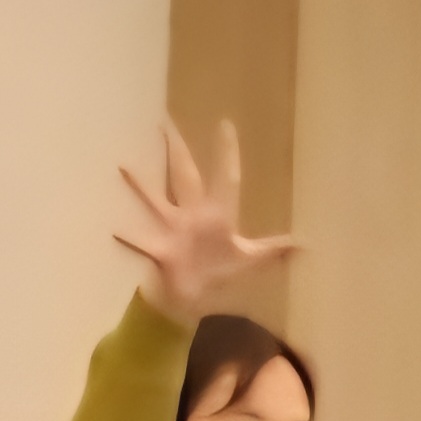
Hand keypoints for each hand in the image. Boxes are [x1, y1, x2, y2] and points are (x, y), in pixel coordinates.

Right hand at [112, 119, 299, 325]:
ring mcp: (173, 230)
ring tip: (124, 165)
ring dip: (141, 185)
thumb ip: (274, 249)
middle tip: (165, 122)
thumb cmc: (218, 272)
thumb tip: (305, 245)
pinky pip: (143, 241)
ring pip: (156, 200)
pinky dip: (130, 237)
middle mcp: (192, 214)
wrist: (194, 298)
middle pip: (184, 175)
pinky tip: (114, 228)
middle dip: (178, 150)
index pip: (226, 177)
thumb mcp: (250, 260)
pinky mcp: (161, 250)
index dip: (227, 153)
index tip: (225, 125)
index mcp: (217, 213)